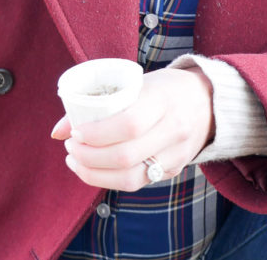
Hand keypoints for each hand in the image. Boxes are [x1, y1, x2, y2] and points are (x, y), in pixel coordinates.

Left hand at [50, 66, 214, 191]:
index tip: (75, 133)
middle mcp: (173, 129)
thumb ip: (98, 103)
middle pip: (125, 156)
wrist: (209, 102)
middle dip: (89, 157)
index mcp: (162, 100)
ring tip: (75, 161)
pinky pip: (137, 182)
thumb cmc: (163, 88)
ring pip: (130, 178)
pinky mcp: (174, 170)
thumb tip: (57, 131)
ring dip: (94, 174)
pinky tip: (93, 170)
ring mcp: (176, 154)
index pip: (128, 125)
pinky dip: (109, 180)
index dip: (97, 134)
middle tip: (70, 147)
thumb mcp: (135, 83)